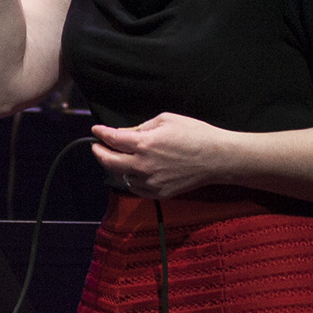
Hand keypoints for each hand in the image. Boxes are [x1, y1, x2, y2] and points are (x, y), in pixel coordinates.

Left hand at [91, 112, 240, 199]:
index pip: (112, 139)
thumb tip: (124, 133)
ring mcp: (150, 182)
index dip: (101, 134)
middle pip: (108, 162)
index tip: (96, 130)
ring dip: (118, 166)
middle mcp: (143, 165)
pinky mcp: (158, 193)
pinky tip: (137, 170)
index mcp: (144, 143)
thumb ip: (141, 127)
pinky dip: (132, 178)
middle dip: (98, 152)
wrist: (217, 158)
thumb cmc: (195, 134)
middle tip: (96, 146)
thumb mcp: (166, 120)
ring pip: (122, 175)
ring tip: (121, 157)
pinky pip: (136, 187)